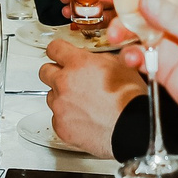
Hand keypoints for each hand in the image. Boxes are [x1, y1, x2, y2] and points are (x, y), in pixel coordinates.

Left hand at [38, 36, 142, 156]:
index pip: (54, 48)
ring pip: (51, 96)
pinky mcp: (60, 126)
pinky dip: (66, 117)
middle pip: (45, 71)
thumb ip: (98, 59)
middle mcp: (64, 83)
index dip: (58, 50)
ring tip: (82, 103)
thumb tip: (91, 59)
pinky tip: (83, 118)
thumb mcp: (121, 65)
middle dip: (56, 73)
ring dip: (62, 96)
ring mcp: (60, 106)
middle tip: (70, 79)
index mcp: (78, 64)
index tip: (59, 54)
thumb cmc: (130, 99)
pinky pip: (57, 117)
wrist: (132, 128)